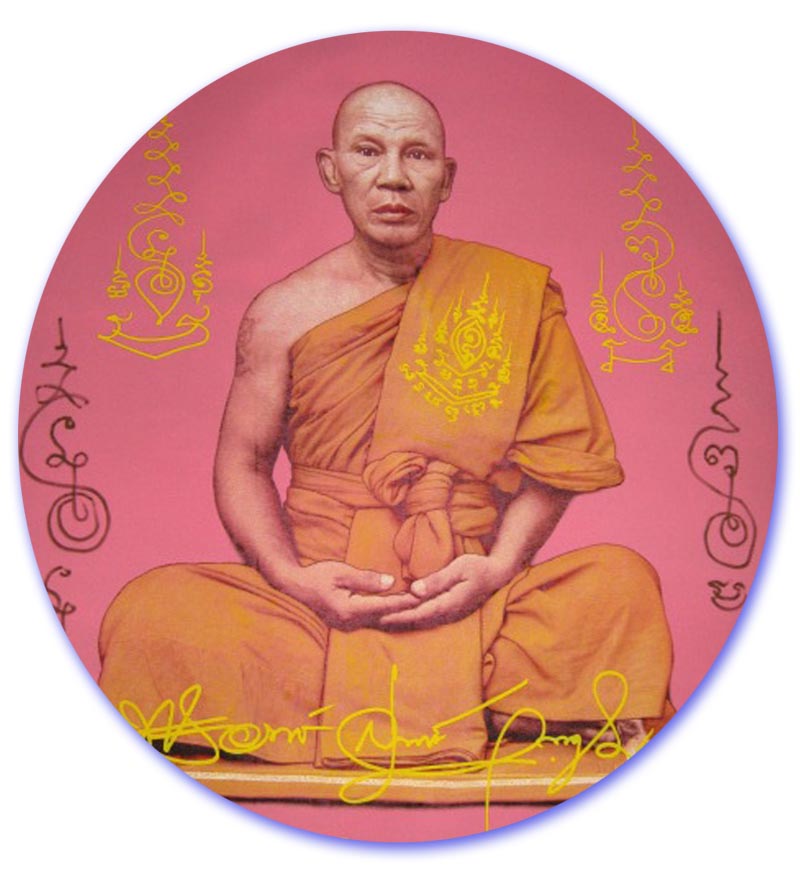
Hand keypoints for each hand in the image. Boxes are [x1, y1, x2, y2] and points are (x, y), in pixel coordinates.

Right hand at [281, 560, 421, 631]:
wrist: (297, 587)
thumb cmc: (318, 575)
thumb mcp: (341, 572)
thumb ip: (366, 579)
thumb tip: (390, 582)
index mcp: (349, 609)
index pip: (384, 605)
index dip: (405, 600)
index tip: (422, 595)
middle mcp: (351, 622)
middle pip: (386, 618)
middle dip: (407, 611)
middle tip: (429, 604)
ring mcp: (349, 626)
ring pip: (381, 622)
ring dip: (399, 615)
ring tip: (421, 609)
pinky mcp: (349, 624)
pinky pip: (374, 621)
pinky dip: (388, 616)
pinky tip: (401, 612)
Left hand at [378, 554, 515, 629]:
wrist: (497, 574)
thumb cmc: (477, 567)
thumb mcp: (458, 568)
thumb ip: (438, 580)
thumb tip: (416, 591)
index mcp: (449, 603)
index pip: (418, 611)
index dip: (399, 614)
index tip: (381, 615)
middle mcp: (449, 613)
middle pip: (417, 620)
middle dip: (395, 621)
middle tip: (372, 621)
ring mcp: (450, 615)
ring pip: (421, 621)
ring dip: (402, 621)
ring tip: (381, 621)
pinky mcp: (450, 612)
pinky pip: (427, 618)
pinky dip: (412, 618)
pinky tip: (401, 616)